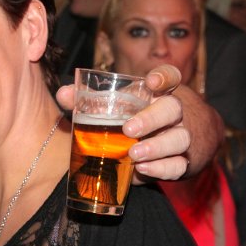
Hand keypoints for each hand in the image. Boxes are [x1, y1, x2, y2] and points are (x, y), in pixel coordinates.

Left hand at [56, 65, 192, 182]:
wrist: (164, 148)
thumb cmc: (132, 120)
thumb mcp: (115, 107)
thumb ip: (88, 100)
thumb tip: (64, 94)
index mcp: (156, 94)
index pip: (169, 77)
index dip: (164, 76)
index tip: (152, 82)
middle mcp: (172, 114)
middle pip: (172, 108)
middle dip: (152, 118)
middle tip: (129, 129)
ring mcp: (180, 137)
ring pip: (179, 138)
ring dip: (157, 146)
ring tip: (134, 153)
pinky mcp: (181, 162)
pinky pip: (178, 165)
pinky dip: (162, 168)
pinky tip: (142, 169)